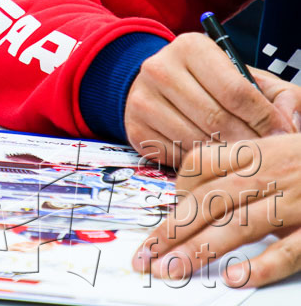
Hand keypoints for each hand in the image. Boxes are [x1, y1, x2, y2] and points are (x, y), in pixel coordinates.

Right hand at [124, 33, 300, 166]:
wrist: (159, 85)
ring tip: (243, 157)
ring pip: (196, 140)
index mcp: (191, 48)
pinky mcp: (134, 127)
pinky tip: (212, 157)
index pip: (236, 91)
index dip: (265, 119)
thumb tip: (288, 125)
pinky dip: (199, 162)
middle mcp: (159, 68)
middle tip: (267, 154)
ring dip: (225, 156)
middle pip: (216, 119)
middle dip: (249, 142)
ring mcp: (142, 99)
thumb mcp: (247, 77)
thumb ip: (280, 96)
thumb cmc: (211, 82)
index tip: (283, 136)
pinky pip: (176, 155)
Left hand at [133, 135, 300, 288]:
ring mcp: (295, 201)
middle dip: (172, 232)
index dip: (176, 195)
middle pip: (209, 202)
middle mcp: (271, 174)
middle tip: (145, 258)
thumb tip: (199, 197)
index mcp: (257, 152)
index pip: (201, 166)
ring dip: (202, 250)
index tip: (159, 223)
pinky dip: (261, 264)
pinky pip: (289, 249)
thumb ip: (243, 169)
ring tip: (173, 271)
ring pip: (239, 226)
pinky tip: (236, 278)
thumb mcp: (277, 152)